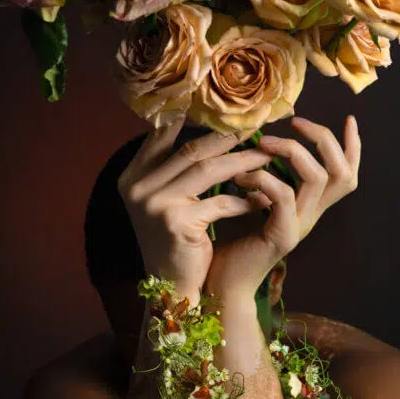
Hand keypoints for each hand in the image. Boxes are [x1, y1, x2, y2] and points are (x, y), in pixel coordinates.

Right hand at [117, 117, 273, 300]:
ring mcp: (155, 204)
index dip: (194, 119)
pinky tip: (262, 199)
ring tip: (267, 157)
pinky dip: (244, 200)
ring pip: (209, 170)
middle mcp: (138, 187)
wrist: (171, 287)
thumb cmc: (175, 241)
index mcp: (131, 177)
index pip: (162, 135)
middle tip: (256, 129)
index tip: (225, 111)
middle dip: (228, 139)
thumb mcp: (165, 201)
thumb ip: (173, 168)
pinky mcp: (177, 222)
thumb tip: (201, 127)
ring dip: (243, 163)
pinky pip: (220, 202)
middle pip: (192, 150)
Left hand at [204, 115, 361, 297]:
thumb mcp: (252, 203)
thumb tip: (260, 144)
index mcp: (309, 208)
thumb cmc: (230, 242)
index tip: (349, 119)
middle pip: (343, 172)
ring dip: (290, 151)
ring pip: (317, 177)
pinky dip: (263, 178)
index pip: (345, 175)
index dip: (352, 147)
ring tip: (262, 144)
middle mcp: (311, 216)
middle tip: (295, 123)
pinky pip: (283, 195)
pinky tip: (241, 178)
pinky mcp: (282, 236)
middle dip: (324, 139)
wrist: (221, 284)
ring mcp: (300, 227)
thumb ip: (264, 180)